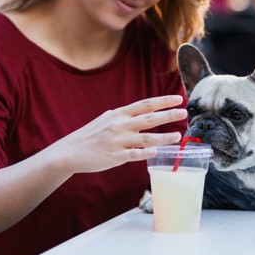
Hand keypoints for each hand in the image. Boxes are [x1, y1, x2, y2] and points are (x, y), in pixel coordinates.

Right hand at [50, 95, 185, 173]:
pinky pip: (134, 155)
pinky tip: (157, 152)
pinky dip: (146, 154)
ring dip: (163, 137)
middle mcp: (120, 125)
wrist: (70, 152)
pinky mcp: (115, 156)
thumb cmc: (91, 135)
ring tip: (178, 136)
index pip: (145, 104)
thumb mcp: (107, 120)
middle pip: (149, 119)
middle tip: (184, 112)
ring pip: (145, 138)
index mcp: (119, 114)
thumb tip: (144, 112)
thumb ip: (126, 116)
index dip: (163, 101)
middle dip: (168, 115)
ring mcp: (117, 141)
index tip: (178, 98)